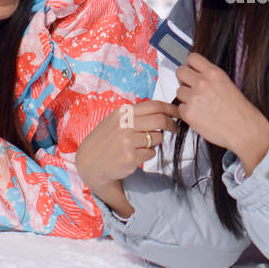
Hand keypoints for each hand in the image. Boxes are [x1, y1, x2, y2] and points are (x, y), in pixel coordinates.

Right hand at [75, 100, 178, 215]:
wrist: (89, 162)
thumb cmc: (106, 140)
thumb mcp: (116, 120)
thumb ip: (136, 115)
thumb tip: (164, 111)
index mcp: (123, 112)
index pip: (154, 105)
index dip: (170, 108)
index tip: (178, 112)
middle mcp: (125, 124)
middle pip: (160, 120)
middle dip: (172, 124)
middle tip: (175, 129)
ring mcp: (127, 140)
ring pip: (157, 138)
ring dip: (156, 142)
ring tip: (142, 145)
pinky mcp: (130, 156)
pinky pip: (151, 153)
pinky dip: (147, 154)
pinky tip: (135, 155)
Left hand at [174, 53, 268, 171]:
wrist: (244, 130)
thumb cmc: (240, 111)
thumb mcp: (227, 84)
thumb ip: (210, 78)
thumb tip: (196, 76)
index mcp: (214, 73)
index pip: (192, 58)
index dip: (190, 65)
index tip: (191, 71)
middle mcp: (203, 83)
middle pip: (180, 71)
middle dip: (183, 79)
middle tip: (190, 87)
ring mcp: (194, 98)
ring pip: (179, 91)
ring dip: (186, 98)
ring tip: (200, 105)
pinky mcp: (189, 113)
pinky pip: (180, 108)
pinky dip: (187, 112)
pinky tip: (199, 115)